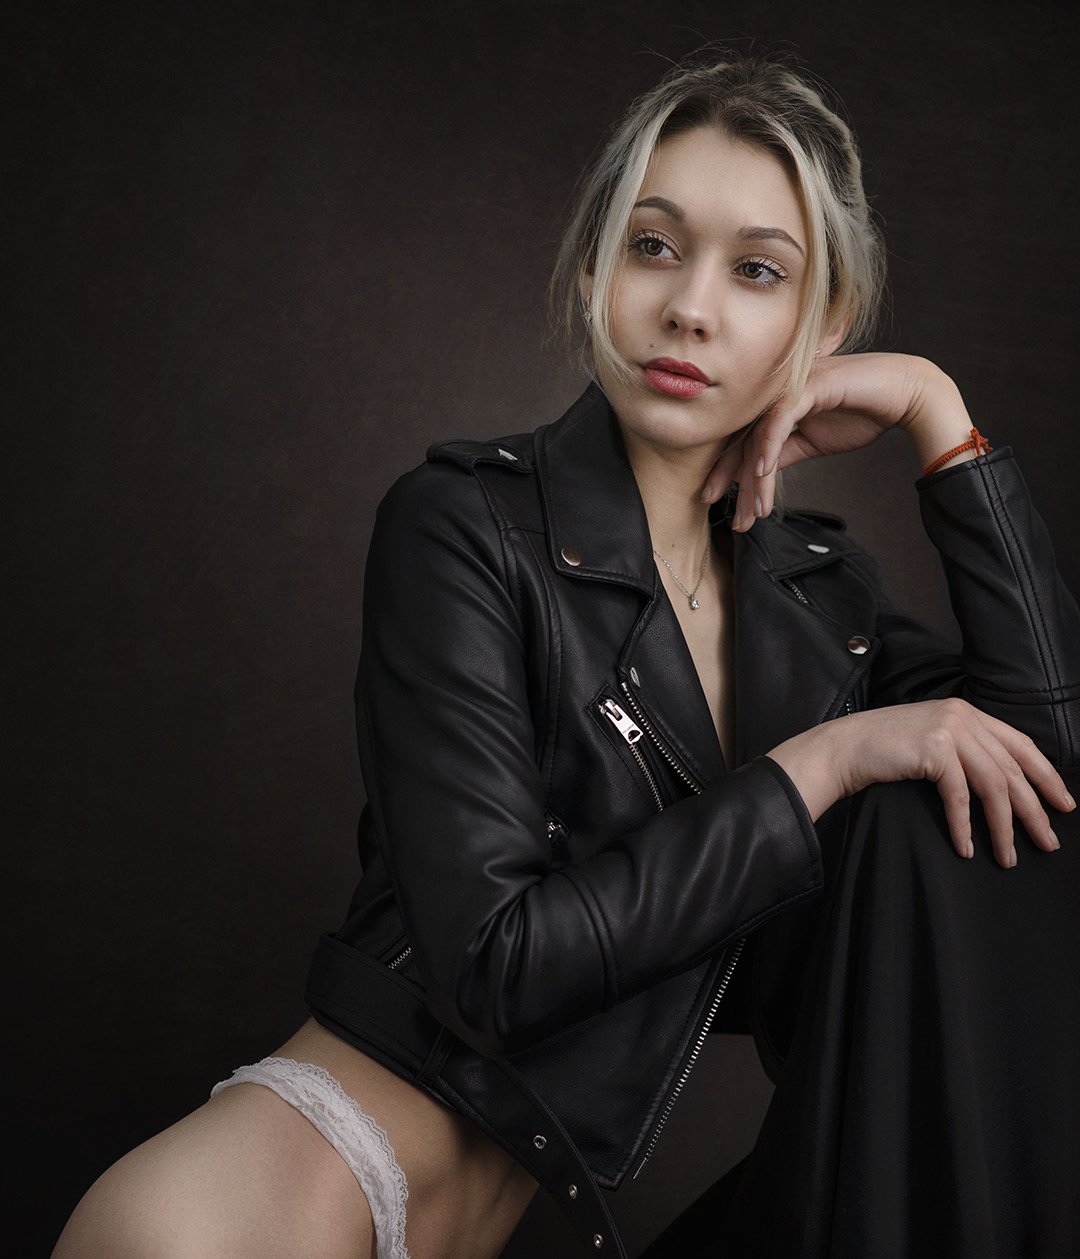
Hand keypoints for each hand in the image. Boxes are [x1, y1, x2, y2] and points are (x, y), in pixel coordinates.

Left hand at [702, 352, 968, 529]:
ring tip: (752, 509)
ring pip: (758, 435)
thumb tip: (756, 474)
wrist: (905, 393)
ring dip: (752, 476)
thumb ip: (783, 452)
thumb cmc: (862, 414)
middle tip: (712, 505)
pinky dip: (769, 447)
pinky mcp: (807, 386)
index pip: (742, 439)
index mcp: (775, 405)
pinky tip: (762, 473)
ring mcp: (790, 387)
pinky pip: (779, 420)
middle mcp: (776, 393)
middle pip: (741, 437)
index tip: (716, 501)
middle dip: (727, 476)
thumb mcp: (812, 442)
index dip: (726, 470)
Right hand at [768, 698, 1075, 867]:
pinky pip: (959, 795)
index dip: (1047, 776)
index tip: (1063, 805)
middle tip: (1048, 842)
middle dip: (1034, 811)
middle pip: (1013, 769)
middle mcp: (963, 716)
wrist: (843, 748)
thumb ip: (965, 752)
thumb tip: (1004, 788)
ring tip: (1008, 857)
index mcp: (968, 713)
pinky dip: (964, 826)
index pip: (1021, 745)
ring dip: (1003, 827)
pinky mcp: (933, 747)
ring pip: (993, 785)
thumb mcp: (933, 744)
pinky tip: (966, 848)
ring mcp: (948, 728)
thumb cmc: (885, 753)